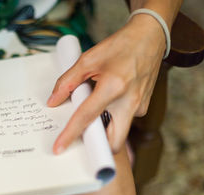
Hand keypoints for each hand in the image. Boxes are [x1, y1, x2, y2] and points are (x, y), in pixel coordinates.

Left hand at [47, 15, 165, 153]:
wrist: (150, 37)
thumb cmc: (120, 46)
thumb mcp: (88, 59)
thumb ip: (68, 82)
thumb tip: (53, 101)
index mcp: (113, 87)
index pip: (87, 117)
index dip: (70, 134)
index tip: (59, 148)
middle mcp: (129, 101)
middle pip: (112, 141)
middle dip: (97, 145)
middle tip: (82, 136)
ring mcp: (140, 107)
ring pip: (119, 132)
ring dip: (104, 128)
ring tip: (96, 108)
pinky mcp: (143, 107)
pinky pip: (124, 120)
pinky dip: (112, 117)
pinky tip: (109, 100)